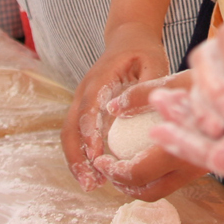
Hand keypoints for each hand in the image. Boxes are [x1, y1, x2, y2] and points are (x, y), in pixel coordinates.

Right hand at [62, 27, 171, 191]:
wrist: (127, 38)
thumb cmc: (143, 50)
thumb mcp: (153, 60)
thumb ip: (149, 83)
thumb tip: (142, 110)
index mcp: (99, 79)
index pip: (89, 108)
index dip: (90, 132)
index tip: (96, 156)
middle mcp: (84, 91)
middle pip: (70, 126)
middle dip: (77, 156)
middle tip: (90, 183)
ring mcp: (82, 101)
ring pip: (69, 134)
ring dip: (76, 160)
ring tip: (91, 185)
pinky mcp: (86, 109)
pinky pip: (77, 135)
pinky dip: (82, 155)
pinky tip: (96, 176)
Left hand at [92, 72, 205, 199]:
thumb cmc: (216, 82)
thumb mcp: (178, 81)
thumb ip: (141, 94)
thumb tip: (112, 107)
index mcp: (182, 148)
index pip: (137, 174)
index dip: (113, 170)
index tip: (101, 159)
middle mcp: (192, 166)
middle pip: (148, 192)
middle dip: (122, 184)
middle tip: (107, 167)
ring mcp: (202, 169)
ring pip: (162, 190)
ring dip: (137, 183)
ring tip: (121, 165)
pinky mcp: (206, 166)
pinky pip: (174, 181)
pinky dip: (154, 176)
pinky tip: (145, 155)